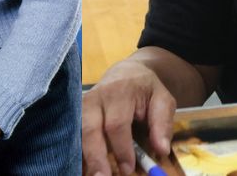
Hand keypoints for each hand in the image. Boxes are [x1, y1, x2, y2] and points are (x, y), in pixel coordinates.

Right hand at [82, 59, 176, 175]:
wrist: (125, 72)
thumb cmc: (145, 88)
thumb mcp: (162, 100)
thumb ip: (163, 124)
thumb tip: (161, 150)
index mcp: (119, 92)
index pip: (117, 124)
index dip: (121, 149)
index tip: (128, 169)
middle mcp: (95, 97)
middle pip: (89, 128)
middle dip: (94, 156)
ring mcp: (82, 105)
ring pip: (77, 132)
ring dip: (82, 156)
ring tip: (90, 175)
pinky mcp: (75, 113)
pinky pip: (73, 134)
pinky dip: (77, 152)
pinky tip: (83, 167)